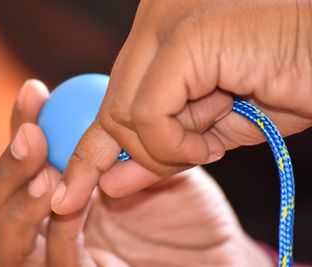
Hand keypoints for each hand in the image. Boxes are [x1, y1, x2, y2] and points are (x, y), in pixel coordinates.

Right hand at [0, 80, 272, 266]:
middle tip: (32, 135)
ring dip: (21, 205)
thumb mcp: (152, 160)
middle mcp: (56, 226)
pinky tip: (68, 205)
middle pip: (2, 202)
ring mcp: (65, 260)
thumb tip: (83, 101)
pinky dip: (58, 233)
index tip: (35, 91)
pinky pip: (58, 262)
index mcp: (67, 191)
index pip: (28, 161)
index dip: (23, 125)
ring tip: (46, 175)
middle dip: (11, 166)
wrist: (217, 253)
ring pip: (8, 245)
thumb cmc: (185, 206)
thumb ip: (115, 140)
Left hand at [51, 0, 311, 214]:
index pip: (109, 99)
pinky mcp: (185, 35)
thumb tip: (108, 184)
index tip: (77, 190)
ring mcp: (165, 21)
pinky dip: (175, 144)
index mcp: (155, 33)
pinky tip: (209, 143)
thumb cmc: (282, 85)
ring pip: (122, 115)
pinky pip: (148, 114)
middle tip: (182, 162)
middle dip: (133, 156)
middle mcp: (152, 19)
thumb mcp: (205, 131)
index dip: (92, 151)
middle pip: (109, 109)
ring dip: (164, 152)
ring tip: (207, 146)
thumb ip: (155, 153)